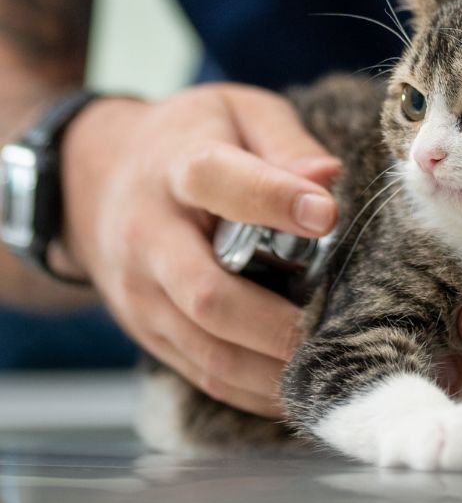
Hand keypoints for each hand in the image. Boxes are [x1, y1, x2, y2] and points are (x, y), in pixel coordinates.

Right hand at [58, 84, 340, 417]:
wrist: (90, 176)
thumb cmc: (188, 138)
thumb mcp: (237, 112)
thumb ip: (286, 142)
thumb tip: (328, 178)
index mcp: (178, 166)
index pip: (216, 181)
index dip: (273, 198)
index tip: (327, 215)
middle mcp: (150, 234)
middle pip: (206, 291)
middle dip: (274, 322)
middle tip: (330, 328)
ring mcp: (140, 290)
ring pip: (203, 348)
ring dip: (267, 370)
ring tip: (323, 369)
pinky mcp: (144, 327)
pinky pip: (197, 371)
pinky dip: (249, 390)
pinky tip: (293, 389)